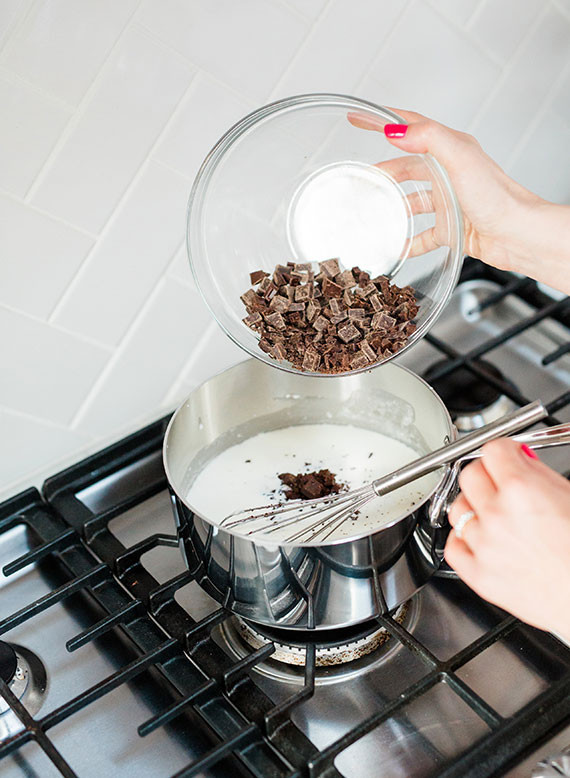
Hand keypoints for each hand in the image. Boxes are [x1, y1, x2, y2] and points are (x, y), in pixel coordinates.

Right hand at [348, 109, 569, 294]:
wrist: (517, 235)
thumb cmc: (497, 198)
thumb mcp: (461, 159)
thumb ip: (430, 139)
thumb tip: (396, 131)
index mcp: (452, 150)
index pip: (411, 127)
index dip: (383, 121)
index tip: (358, 119)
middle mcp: (450, 174)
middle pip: (407, 168)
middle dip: (384, 172)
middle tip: (362, 179)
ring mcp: (450, 202)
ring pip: (412, 202)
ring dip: (393, 208)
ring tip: (373, 213)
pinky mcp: (452, 228)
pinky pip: (422, 236)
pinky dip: (408, 241)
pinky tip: (395, 246)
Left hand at [445, 439, 569, 642]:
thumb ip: (539, 474)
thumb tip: (520, 459)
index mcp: (521, 490)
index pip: (492, 450)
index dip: (504, 452)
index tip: (508, 457)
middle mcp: (497, 515)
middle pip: (469, 474)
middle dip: (486, 474)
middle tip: (500, 482)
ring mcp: (483, 545)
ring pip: (458, 508)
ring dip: (473, 506)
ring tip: (495, 514)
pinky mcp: (478, 575)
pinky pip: (453, 545)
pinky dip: (463, 539)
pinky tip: (481, 539)